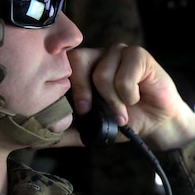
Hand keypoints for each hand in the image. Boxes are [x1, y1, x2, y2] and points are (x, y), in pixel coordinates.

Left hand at [65, 44, 194, 149]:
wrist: (158, 124)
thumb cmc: (126, 121)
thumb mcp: (91, 129)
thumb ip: (66, 132)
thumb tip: (35, 142)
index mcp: (85, 68)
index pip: (64, 64)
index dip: (67, 87)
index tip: (80, 110)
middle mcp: (100, 55)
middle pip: (78, 60)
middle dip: (83, 91)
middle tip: (92, 111)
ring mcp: (120, 52)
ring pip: (102, 73)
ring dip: (113, 101)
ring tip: (122, 112)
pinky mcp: (139, 55)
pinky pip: (125, 76)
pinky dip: (129, 95)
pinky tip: (136, 99)